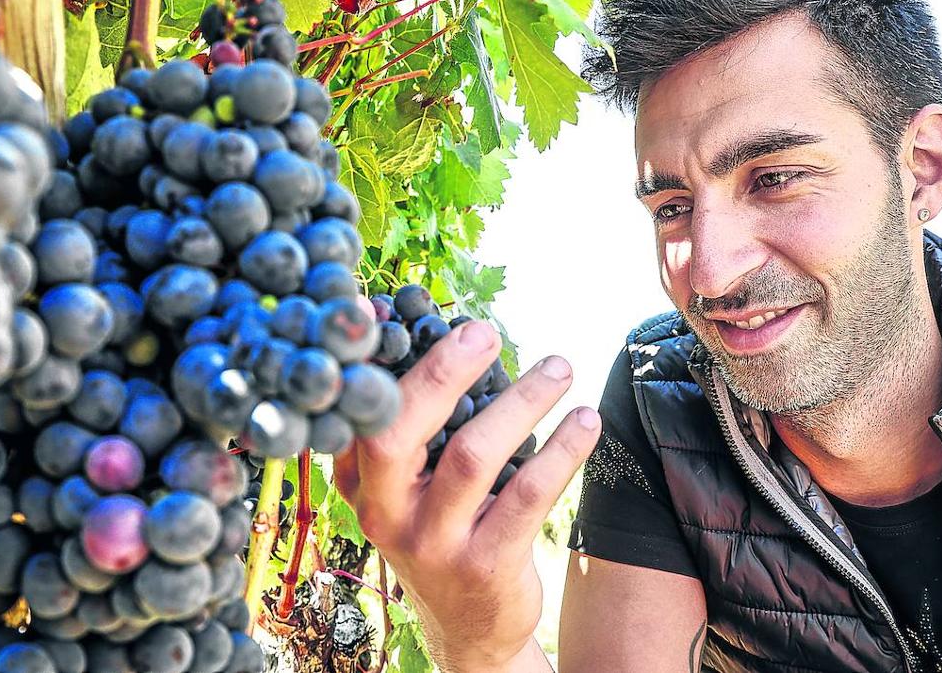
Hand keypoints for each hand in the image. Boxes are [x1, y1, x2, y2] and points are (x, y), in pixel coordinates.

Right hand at [334, 320, 600, 672]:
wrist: (467, 626)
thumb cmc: (442, 530)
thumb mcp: (405, 488)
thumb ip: (411, 428)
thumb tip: (442, 336)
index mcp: (358, 481)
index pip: (358, 414)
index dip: (377, 364)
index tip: (411, 315)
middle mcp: (384, 511)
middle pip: (398, 430)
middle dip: (443, 372)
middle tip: (485, 332)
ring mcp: (432, 542)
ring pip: (474, 456)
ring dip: (522, 403)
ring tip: (558, 368)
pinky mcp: (484, 565)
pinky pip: (528, 495)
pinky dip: (561, 451)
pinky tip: (583, 422)